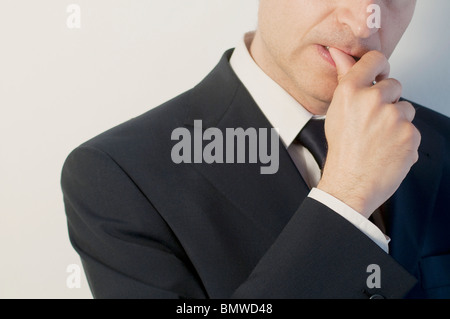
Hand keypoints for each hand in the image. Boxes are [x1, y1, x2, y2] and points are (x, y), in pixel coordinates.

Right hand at [317, 48, 420, 217]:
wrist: (351, 184)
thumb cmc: (342, 151)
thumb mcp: (336, 112)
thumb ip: (344, 79)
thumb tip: (340, 53)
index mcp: (350, 92)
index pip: (375, 59)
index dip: (378, 68)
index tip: (377, 77)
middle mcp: (372, 101)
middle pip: (393, 85)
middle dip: (387, 100)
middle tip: (372, 122)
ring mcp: (394, 118)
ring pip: (406, 108)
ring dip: (397, 120)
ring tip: (380, 139)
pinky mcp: (411, 135)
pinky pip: (413, 128)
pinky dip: (404, 139)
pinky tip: (388, 149)